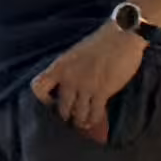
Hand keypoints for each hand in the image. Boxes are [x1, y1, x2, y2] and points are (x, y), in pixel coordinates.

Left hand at [33, 13, 148, 137]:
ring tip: (83, 124)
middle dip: (67, 115)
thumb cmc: (101, 41)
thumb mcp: (76, 53)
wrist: (122, 35)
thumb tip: (71, 85)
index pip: (39, 87)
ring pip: (78, 113)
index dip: (43, 99)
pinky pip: (94, 113)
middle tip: (72, 118)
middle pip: (62, 107)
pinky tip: (95, 122)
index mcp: (60, 66)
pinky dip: (94, 120)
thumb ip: (70, 69)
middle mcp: (69, 79)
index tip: (53, 102)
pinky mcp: (102, 91)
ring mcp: (85, 86)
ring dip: (81, 121)